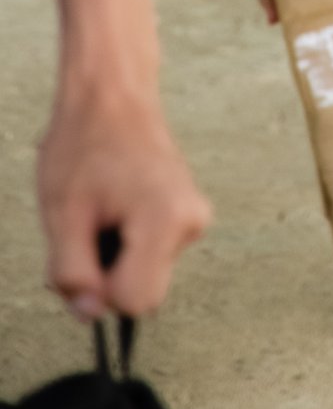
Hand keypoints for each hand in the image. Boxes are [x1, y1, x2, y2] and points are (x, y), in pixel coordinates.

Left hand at [38, 82, 210, 319]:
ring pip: (145, 274)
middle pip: (143, 292)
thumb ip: (73, 274)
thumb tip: (89, 312)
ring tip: (99, 211)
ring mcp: (194, 216)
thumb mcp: (62, 215)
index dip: (98, 290)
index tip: (82, 253)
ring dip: (114, 258)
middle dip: (107, 275)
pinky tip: (113, 207)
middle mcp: (191, 221)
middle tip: (86, 229)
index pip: (135, 302)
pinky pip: (151, 254)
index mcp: (165, 220)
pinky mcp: (187, 213)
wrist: (112, 96)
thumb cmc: (84, 146)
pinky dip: (126, 243)